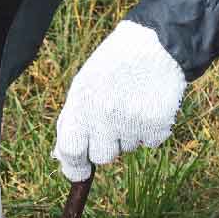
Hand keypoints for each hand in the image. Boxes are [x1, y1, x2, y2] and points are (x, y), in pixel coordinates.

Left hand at [53, 20, 187, 181]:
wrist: (157, 44)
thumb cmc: (113, 68)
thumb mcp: (84, 86)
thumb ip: (71, 122)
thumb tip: (61, 158)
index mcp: (82, 104)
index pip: (71, 150)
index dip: (74, 167)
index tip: (80, 173)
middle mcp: (105, 115)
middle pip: (102, 157)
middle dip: (106, 146)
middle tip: (114, 121)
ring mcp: (132, 121)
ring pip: (127, 149)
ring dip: (129, 134)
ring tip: (133, 104)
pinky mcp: (157, 124)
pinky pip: (150, 143)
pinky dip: (150, 130)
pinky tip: (149, 105)